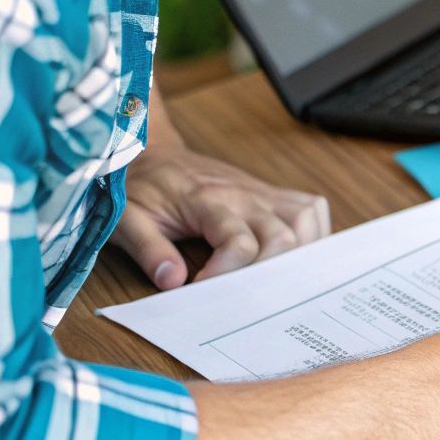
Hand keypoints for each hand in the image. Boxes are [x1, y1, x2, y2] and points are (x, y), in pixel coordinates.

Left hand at [115, 145, 331, 288]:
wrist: (149, 152)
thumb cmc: (138, 188)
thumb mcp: (126, 219)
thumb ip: (149, 250)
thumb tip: (173, 281)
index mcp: (206, 200)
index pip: (239, 242)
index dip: (227, 273)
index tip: (203, 287)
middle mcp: (243, 194)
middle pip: (284, 236)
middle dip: (270, 271)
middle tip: (243, 287)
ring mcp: (261, 191)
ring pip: (307, 219)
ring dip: (300, 252)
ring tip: (275, 275)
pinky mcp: (269, 192)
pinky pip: (310, 208)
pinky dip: (312, 232)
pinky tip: (294, 252)